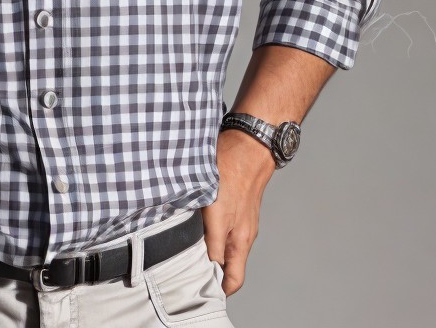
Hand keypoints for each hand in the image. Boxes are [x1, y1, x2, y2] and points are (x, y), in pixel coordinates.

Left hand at [202, 129, 274, 295]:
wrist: (249, 145)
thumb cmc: (231, 172)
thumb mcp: (215, 212)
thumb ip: (212, 243)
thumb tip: (209, 268)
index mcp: (238, 241)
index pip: (232, 281)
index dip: (217, 290)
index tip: (196, 288)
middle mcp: (243, 235)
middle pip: (229, 267)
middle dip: (210, 272)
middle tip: (186, 270)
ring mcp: (243, 221)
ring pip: (227, 248)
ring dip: (211, 251)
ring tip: (188, 246)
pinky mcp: (240, 208)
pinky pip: (228, 230)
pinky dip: (215, 233)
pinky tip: (197, 222)